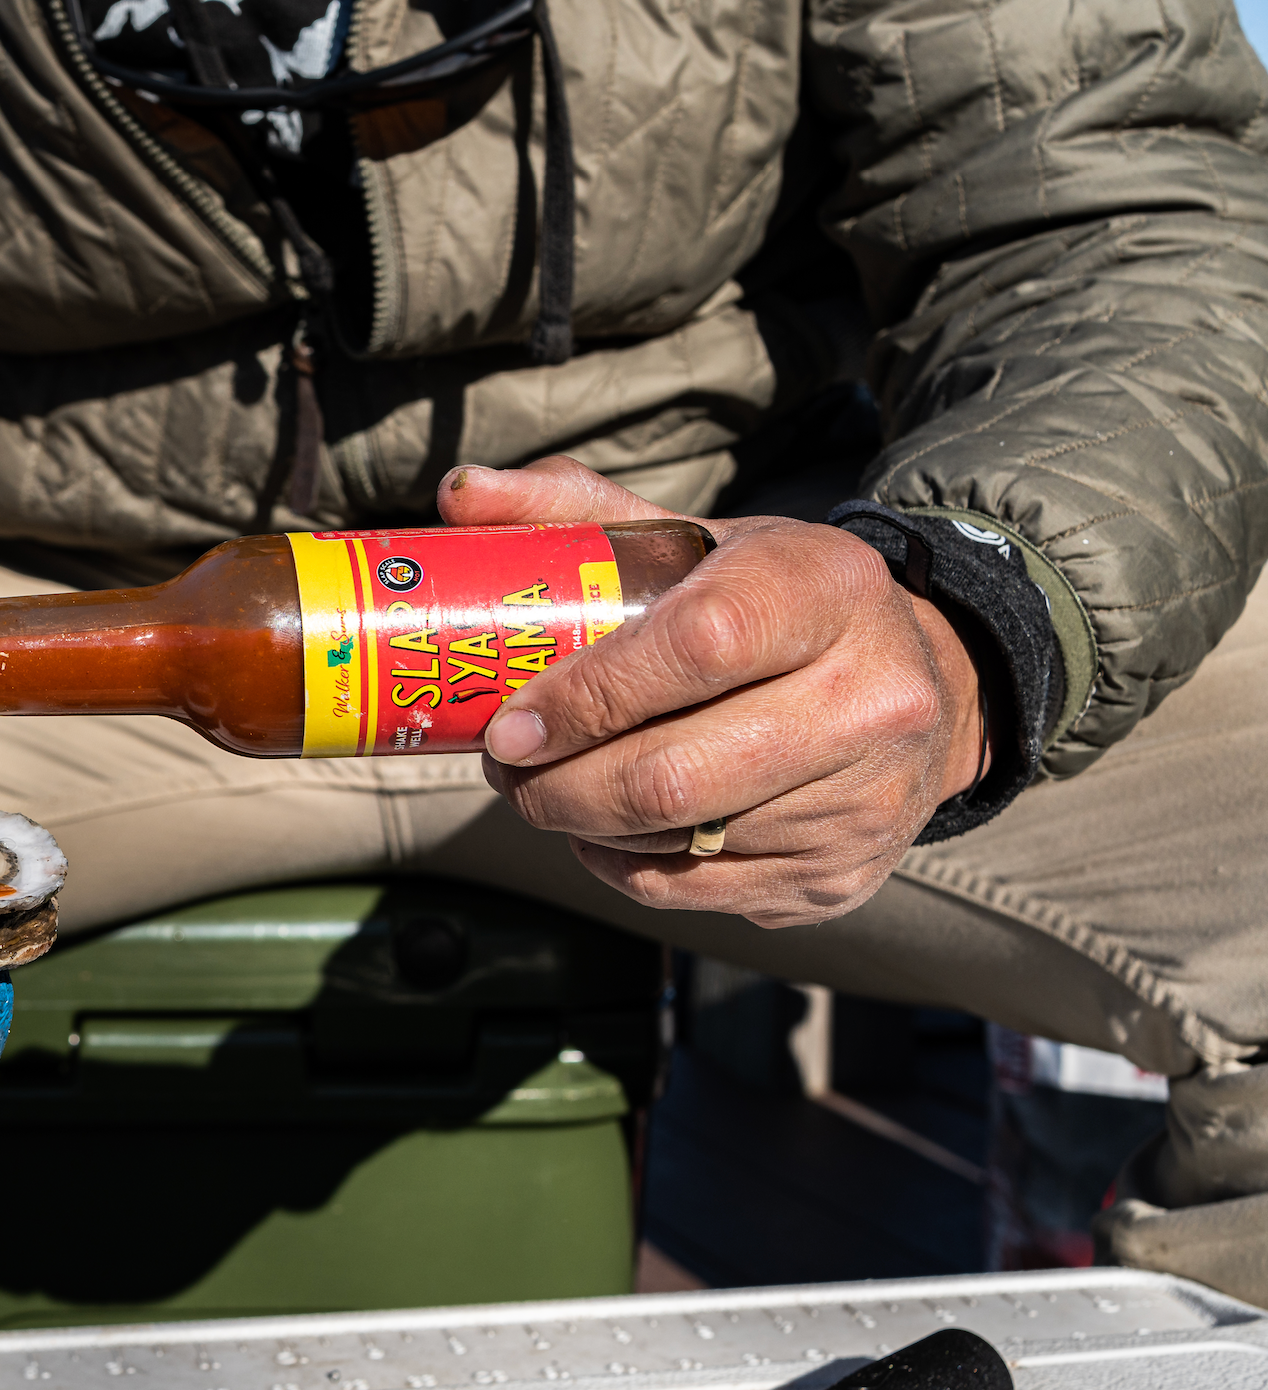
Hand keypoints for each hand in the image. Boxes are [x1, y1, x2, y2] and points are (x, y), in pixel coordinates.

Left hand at [437, 458, 986, 928]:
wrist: (928, 687)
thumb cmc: (779, 604)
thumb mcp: (701, 538)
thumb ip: (578, 512)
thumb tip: (461, 496)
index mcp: (828, 590)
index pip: (697, 648)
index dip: (586, 696)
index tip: (510, 722)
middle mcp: (868, 699)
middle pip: (674, 773)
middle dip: (556, 786)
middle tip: (503, 770)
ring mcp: (861, 800)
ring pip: (676, 840)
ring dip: (579, 826)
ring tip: (542, 792)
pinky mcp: (839, 875)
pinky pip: (694, 892)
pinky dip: (625, 866)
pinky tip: (603, 831)